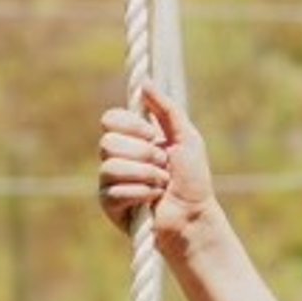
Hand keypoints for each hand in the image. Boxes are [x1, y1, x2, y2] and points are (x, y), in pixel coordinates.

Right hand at [97, 82, 215, 254]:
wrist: (194, 217)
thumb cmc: (193, 180)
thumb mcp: (186, 137)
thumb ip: (167, 109)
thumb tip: (145, 83)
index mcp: (132, 139)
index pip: (110, 119)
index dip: (130, 125)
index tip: (152, 135)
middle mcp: (117, 157)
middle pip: (108, 142)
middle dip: (144, 154)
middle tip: (164, 165)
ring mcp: (110, 181)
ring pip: (111, 167)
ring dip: (146, 175)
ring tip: (162, 184)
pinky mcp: (109, 204)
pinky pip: (114, 191)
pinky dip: (141, 194)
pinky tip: (152, 201)